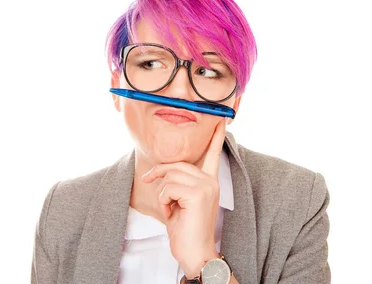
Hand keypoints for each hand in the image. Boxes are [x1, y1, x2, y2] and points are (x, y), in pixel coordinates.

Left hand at [142, 118, 226, 277]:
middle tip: (152, 186)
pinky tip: (173, 214)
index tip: (219, 120)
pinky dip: (163, 201)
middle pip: (177, 165)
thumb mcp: (180, 202)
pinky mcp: (198, 194)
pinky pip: (168, 188)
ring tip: (171, 209)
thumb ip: (178, 184)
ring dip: (162, 194)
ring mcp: (206, 187)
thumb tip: (163, 171)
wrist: (195, 252)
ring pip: (170, 176)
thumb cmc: (185, 230)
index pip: (212, 154)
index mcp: (209, 182)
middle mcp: (210, 181)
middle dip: (159, 175)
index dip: (215, 137)